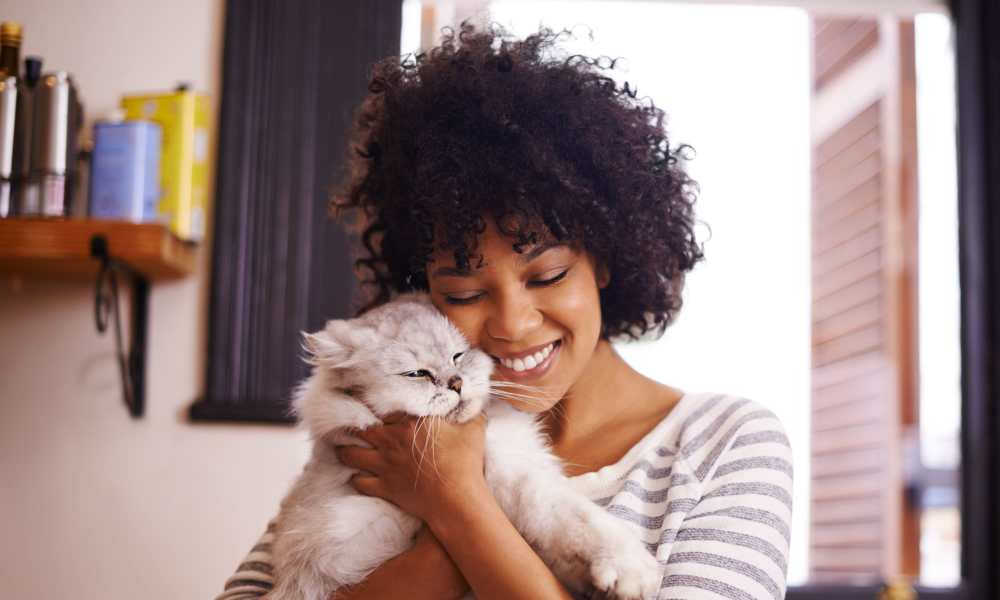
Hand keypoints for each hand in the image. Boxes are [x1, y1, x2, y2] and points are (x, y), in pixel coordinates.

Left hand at [336, 412, 487, 525]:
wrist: (456, 499)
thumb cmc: (465, 461)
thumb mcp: (473, 428)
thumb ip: (470, 412)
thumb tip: (475, 400)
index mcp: (410, 421)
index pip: (382, 405)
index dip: (372, 402)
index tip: (365, 398)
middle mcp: (391, 439)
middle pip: (360, 429)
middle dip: (351, 425)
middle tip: (345, 421)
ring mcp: (385, 464)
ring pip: (351, 455)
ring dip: (345, 451)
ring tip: (342, 448)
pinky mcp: (385, 487)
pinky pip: (360, 481)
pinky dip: (356, 478)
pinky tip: (356, 476)